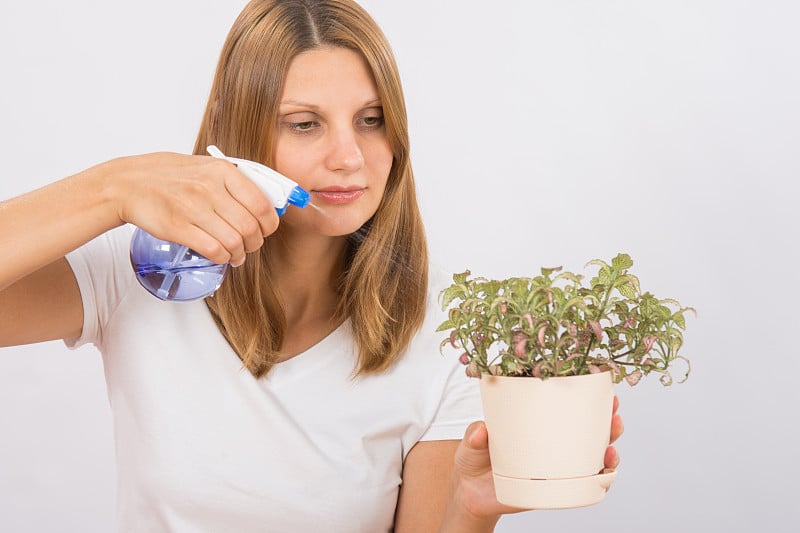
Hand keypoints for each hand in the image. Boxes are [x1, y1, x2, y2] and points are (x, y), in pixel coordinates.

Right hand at [103, 152, 278, 265]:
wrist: (127, 183)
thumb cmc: (167, 176)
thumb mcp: (205, 167)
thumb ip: (234, 182)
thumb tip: (265, 202)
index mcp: (222, 171)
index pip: (262, 204)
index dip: (269, 224)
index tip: (265, 230)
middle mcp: (209, 188)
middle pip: (250, 227)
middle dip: (255, 243)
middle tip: (250, 246)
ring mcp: (192, 208)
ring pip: (234, 242)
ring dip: (239, 254)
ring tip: (236, 255)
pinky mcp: (177, 227)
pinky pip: (213, 250)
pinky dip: (222, 258)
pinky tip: (220, 256)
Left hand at [449, 395, 624, 522]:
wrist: (471, 495)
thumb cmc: (474, 460)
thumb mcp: (471, 443)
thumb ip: (474, 436)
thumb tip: (481, 431)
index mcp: (537, 426)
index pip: (567, 409)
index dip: (588, 399)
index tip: (603, 389)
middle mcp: (552, 445)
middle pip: (590, 432)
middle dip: (609, 423)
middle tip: (614, 416)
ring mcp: (557, 467)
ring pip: (594, 459)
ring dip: (609, 453)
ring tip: (610, 450)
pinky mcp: (555, 491)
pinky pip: (585, 487)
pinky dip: (600, 482)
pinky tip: (604, 476)